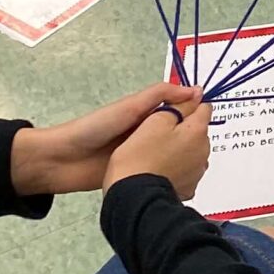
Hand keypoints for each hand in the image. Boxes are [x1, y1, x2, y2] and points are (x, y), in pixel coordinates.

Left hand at [15, 81, 203, 195]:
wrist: (59, 162)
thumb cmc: (93, 129)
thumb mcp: (129, 107)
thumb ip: (160, 96)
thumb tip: (196, 90)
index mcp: (146, 115)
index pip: (178, 111)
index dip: (195, 114)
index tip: (213, 119)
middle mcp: (146, 135)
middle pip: (177, 136)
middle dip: (192, 141)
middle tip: (208, 149)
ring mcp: (141, 157)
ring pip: (169, 157)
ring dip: (182, 161)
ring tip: (200, 167)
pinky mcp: (134, 176)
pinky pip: (157, 174)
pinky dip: (168, 177)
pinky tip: (184, 183)